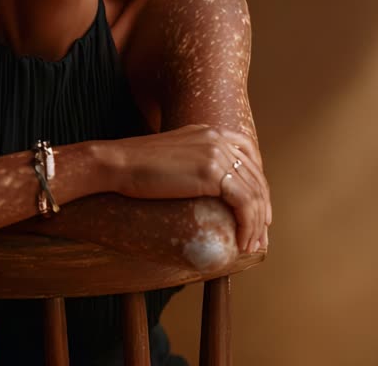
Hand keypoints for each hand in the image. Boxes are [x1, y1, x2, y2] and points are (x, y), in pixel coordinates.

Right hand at [110, 123, 271, 253]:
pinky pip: (244, 203)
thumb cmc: (133, 166)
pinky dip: (248, 225)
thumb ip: (190, 161)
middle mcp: (218, 138)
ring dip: (257, 224)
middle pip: (255, 177)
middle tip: (259, 236)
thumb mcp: (171, 156)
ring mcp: (217, 154)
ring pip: (254, 193)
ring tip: (251, 245)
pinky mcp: (211, 173)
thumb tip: (196, 186)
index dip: (258, 184)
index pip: (249, 155)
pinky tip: (242, 241)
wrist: (116, 164)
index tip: (257, 210)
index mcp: (209, 131)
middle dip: (262, 210)